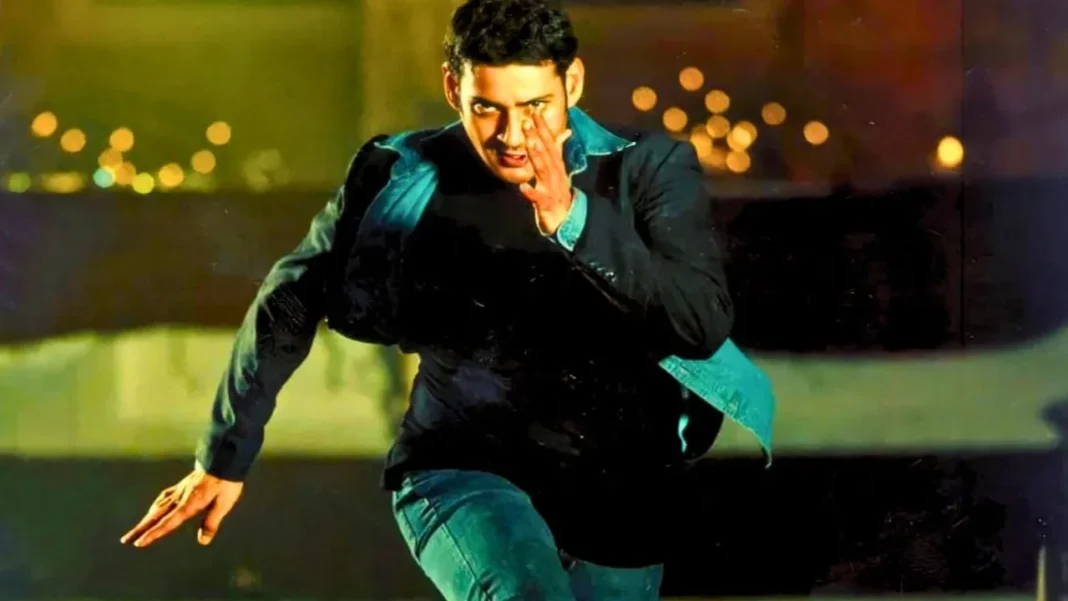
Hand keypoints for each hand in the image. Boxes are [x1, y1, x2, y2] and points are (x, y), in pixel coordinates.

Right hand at [120, 468, 243, 547]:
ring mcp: (180, 490)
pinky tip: (155, 506)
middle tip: (125, 539)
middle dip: (141, 528)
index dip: (153, 534)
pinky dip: (157, 504)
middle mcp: (180, 498)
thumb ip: (212, 522)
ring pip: (158, 506)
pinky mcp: (183, 484)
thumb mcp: (224, 503)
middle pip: (156, 515)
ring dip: (146, 518)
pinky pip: (165, 496)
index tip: (138, 543)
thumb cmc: (226, 482)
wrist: (224, 458)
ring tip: (138, 528)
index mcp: (189, 504)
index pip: (167, 523)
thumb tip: (203, 541)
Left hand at [518, 112, 572, 234]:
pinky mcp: (547, 204)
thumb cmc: (558, 192)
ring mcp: (552, 188)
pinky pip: (538, 198)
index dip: (543, 128)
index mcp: (557, 165)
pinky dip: (531, 193)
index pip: (551, 143)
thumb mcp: (559, 170)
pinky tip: (523, 187)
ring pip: (544, 170)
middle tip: (527, 122)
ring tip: (529, 143)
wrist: (566, 218)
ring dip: (537, 157)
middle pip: (546, 153)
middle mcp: (556, 173)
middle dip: (537, 137)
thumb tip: (565, 132)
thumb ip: (558, 151)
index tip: (534, 113)